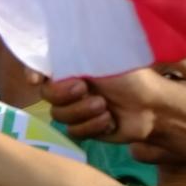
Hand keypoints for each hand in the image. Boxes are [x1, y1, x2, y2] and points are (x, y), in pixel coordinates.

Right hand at [40, 67, 166, 143]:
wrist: (154, 107)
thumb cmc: (129, 76)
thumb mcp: (100, 57)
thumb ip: (71, 53)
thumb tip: (46, 58)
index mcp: (72, 67)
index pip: (40, 67)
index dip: (32, 73)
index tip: (35, 80)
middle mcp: (71, 88)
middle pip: (47, 96)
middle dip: (64, 94)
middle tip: (85, 89)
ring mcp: (78, 109)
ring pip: (60, 116)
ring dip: (83, 112)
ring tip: (105, 107)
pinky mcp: (87, 129)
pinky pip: (74, 132)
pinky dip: (92, 127)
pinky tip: (110, 121)